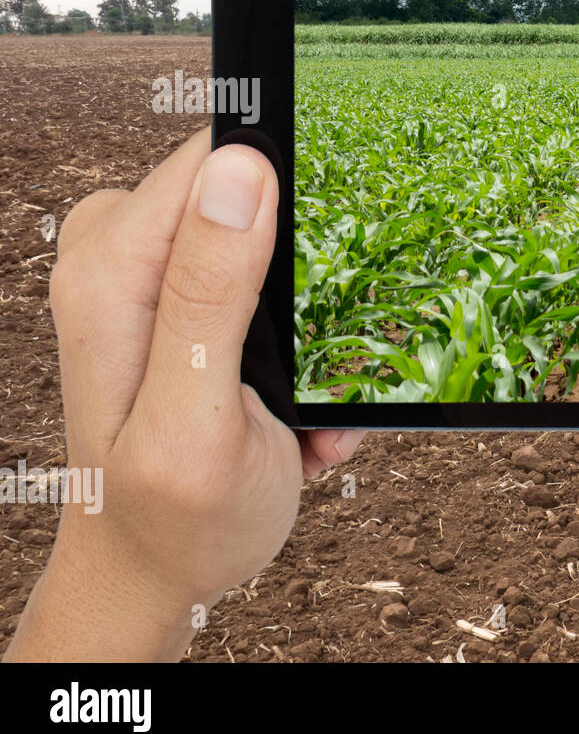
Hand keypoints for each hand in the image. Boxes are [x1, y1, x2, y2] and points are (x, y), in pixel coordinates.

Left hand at [4, 130, 363, 661]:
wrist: (150, 572)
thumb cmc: (174, 519)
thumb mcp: (197, 418)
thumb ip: (211, 295)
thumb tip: (240, 169)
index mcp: (113, 272)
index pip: (214, 161)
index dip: (286, 204)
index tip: (308, 295)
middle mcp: (120, 259)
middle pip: (250, 199)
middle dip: (305, 284)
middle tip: (304, 377)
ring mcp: (147, 279)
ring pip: (271, 244)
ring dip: (307, 329)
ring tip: (298, 410)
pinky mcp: (177, 301)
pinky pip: (265, 281)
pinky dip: (296, 348)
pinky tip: (290, 414)